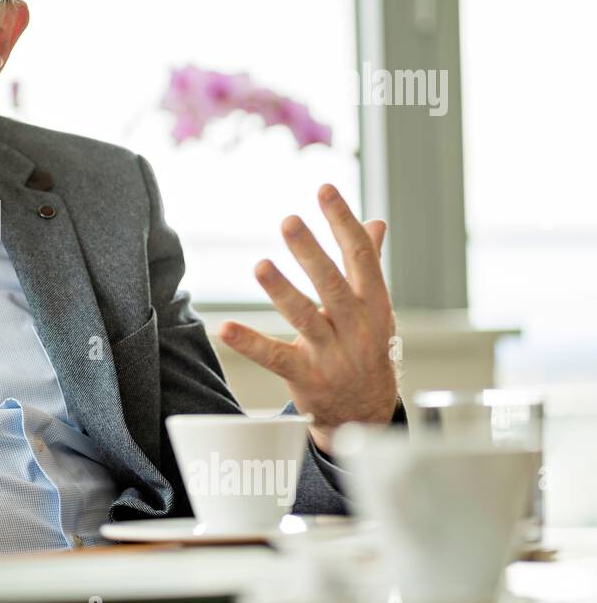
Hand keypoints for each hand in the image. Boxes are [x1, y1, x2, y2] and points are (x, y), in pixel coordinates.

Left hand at [217, 184, 397, 454]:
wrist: (368, 412)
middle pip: (332, 285)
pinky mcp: (306, 378)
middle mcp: (357, 327)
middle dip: (311, 252)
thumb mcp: (376, 307)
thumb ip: (369, 264)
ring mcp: (332, 354)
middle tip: (288, 220)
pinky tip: (226, 328)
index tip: (324, 189)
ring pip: (306, 318)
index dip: (343, 221)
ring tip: (260, 265)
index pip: (361, 256)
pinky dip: (250, 343)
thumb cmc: (367, 347)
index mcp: (375, 303)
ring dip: (282, 292)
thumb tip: (376, 221)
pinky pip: (275, 358)